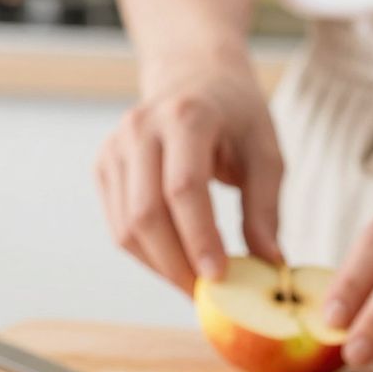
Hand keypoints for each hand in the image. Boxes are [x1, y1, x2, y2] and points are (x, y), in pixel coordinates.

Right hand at [96, 64, 282, 291]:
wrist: (193, 75)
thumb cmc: (236, 115)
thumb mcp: (266, 151)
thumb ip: (265, 208)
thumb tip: (268, 266)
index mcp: (186, 116)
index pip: (183, 188)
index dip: (199, 238)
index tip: (219, 277)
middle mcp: (141, 128)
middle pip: (147, 213)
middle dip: (176, 264)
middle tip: (207, 296)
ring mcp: (115, 147)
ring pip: (126, 226)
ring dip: (160, 265)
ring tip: (195, 285)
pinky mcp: (104, 166)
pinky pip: (118, 224)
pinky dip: (146, 253)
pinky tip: (175, 263)